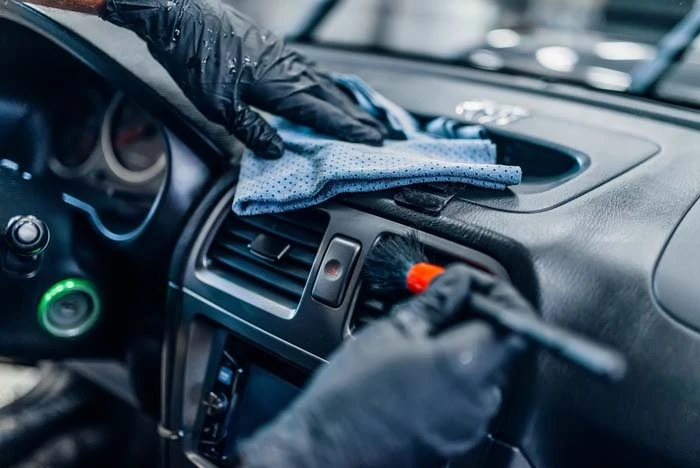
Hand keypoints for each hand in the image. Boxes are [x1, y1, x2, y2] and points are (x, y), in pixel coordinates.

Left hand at [101, 0, 386, 157]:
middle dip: (357, 118)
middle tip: (381, 135)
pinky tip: (326, 87)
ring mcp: (283, 56)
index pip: (323, 114)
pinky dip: (326, 84)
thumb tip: (277, 151)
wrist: (181, 18)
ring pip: (323, 82)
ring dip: (346, 101)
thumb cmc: (197, 62)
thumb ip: (252, 130)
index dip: (349, 130)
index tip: (373, 141)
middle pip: (332, 98)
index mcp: (280, 87)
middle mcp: (289, 70)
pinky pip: (310, 70)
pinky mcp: (274, 48)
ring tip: (362, 116)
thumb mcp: (220, 107)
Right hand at [237, 265, 532, 467]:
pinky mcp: (456, 442)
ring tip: (421, 341)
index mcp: (464, 365)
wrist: (325, 448)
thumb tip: (458, 282)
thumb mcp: (390, 332)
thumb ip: (435, 303)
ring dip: (463, 349)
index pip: (513, 319)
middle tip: (442, 305)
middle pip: (499, 346)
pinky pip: (468, 400)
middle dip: (476, 320)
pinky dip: (453, 379)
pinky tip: (418, 372)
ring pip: (483, 374)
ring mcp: (469, 425)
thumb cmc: (349, 395)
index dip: (498, 294)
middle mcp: (478, 400)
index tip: (473, 284)